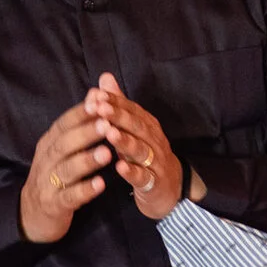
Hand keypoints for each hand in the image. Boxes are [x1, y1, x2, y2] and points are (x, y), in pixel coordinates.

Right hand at [18, 101, 113, 243]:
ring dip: (87, 160)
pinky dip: (85, 190)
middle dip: (86, 133)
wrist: (32, 214)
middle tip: (107, 124)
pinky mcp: (54, 205)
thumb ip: (78, 123)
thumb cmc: (54, 176)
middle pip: (64, 144)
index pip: (63, 124)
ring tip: (106, 154)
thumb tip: (94, 93)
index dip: (81, 112)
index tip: (100, 100)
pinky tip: (101, 185)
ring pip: (67, 169)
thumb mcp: (61, 148)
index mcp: (49, 144)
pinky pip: (69, 196)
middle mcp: (46, 160)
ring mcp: (48, 183)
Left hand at [85, 75, 181, 220]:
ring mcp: (155, 161)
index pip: (131, 109)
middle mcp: (153, 139)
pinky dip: (132, 172)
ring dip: (124, 141)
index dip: (115, 101)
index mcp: (147, 125)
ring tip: (109, 134)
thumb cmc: (144, 155)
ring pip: (140, 149)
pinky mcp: (154, 183)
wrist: (170, 188)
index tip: (96, 95)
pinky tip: (119, 167)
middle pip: (136, 125)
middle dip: (118, 116)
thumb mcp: (132, 129)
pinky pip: (143, 176)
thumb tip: (104, 78)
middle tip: (100, 108)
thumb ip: (118, 105)